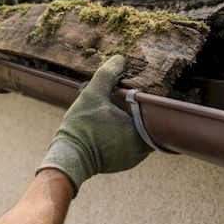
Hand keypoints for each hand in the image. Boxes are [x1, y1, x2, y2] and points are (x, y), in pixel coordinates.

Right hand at [37, 55, 151, 194]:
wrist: (69, 157)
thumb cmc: (82, 126)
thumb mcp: (92, 95)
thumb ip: (107, 75)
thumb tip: (119, 59)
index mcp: (140, 132)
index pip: (154, 115)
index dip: (147, 105)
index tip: (138, 98)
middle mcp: (140, 150)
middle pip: (146, 126)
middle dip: (137, 116)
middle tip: (125, 105)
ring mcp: (131, 160)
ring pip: (137, 138)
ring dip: (129, 128)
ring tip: (116, 116)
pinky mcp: (120, 165)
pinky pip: (127, 148)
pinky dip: (121, 139)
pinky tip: (108, 131)